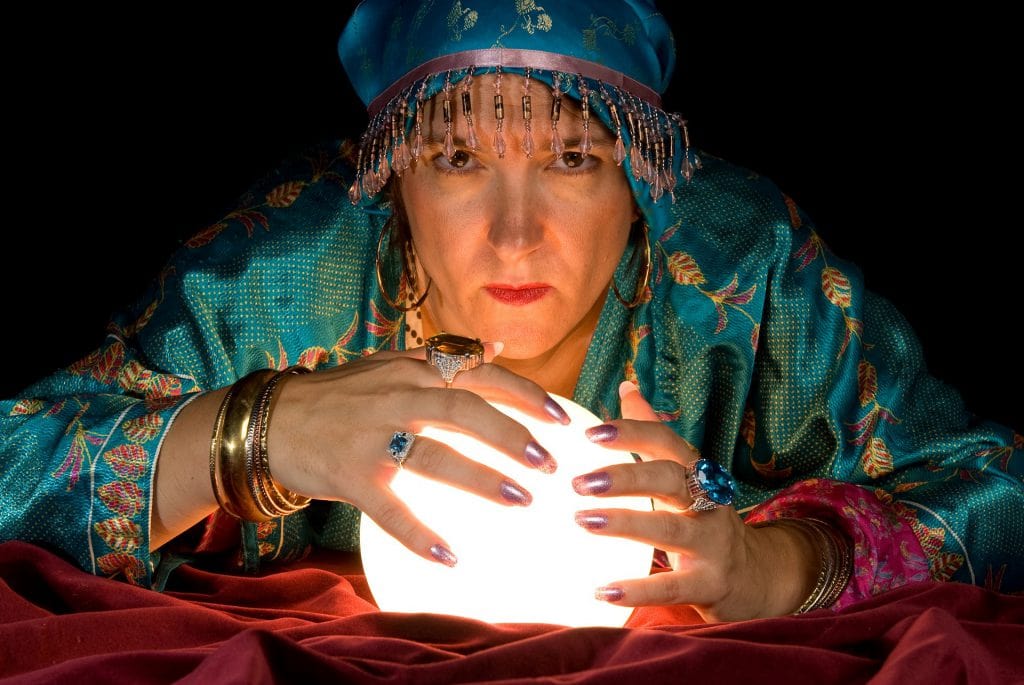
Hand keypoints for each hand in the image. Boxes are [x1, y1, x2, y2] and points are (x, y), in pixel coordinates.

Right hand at [267, 343, 570, 566]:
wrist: (270, 420)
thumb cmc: (338, 395)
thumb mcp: (389, 364)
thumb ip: (440, 358)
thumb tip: (495, 348)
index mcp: (410, 369)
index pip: (477, 373)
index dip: (523, 393)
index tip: (561, 416)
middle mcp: (395, 395)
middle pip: (464, 410)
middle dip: (512, 435)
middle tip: (550, 464)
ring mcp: (371, 435)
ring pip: (433, 454)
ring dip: (481, 478)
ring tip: (522, 500)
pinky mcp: (349, 474)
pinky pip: (389, 508)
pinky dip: (419, 534)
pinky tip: (450, 556)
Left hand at [571, 382, 816, 620]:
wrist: (758, 577)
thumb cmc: (704, 519)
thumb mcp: (683, 474)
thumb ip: (653, 434)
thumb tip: (626, 386)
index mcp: (696, 472)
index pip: (666, 442)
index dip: (632, 433)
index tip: (590, 433)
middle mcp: (709, 502)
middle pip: (670, 479)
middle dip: (625, 477)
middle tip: (579, 482)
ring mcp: (712, 545)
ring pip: (670, 530)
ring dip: (625, 524)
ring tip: (581, 520)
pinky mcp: (711, 585)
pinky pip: (673, 587)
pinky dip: (638, 589)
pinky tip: (602, 589)